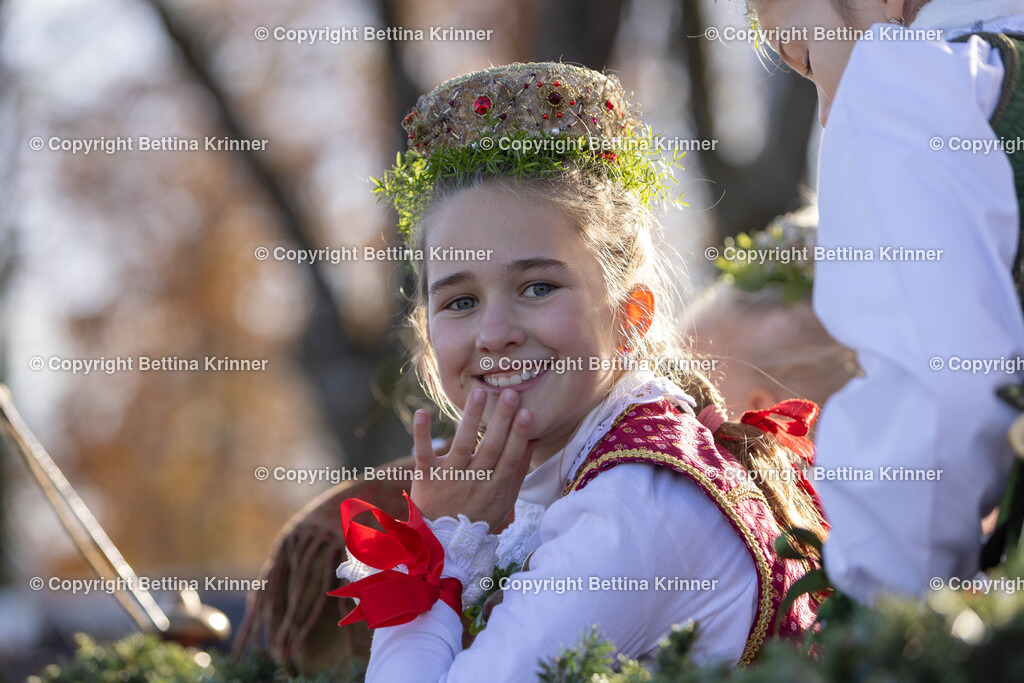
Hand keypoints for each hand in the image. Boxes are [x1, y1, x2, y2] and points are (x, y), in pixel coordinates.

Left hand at [410, 388, 536, 529]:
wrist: (445, 543)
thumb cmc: (480, 516)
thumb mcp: (506, 498)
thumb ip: (519, 469)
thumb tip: (534, 439)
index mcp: (495, 487)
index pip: (510, 457)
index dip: (519, 436)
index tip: (527, 413)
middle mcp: (474, 481)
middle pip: (490, 447)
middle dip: (501, 420)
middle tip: (510, 393)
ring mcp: (450, 478)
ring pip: (462, 445)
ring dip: (471, 418)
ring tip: (479, 393)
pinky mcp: (426, 477)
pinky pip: (423, 453)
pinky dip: (422, 434)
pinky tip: (422, 412)